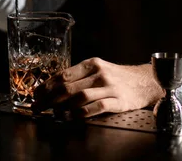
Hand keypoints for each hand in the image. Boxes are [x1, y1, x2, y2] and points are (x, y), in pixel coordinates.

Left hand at [31, 57, 162, 118]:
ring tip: (52, 113)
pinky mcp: (118, 101)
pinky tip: (70, 117)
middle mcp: (100, 74)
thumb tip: (53, 87)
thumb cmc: (117, 77)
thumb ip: (79, 76)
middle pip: (68, 87)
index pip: (64, 75)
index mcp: (92, 64)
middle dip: (49, 99)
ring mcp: (109, 87)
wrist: (144, 81)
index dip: (47, 86)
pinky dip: (80, 114)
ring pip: (80, 97)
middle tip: (38, 107)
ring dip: (62, 107)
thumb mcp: (98, 69)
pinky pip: (96, 108)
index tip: (36, 95)